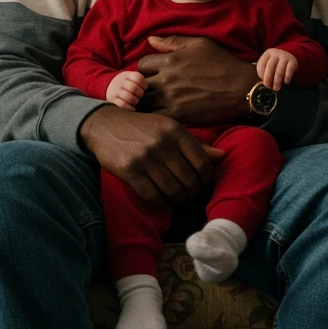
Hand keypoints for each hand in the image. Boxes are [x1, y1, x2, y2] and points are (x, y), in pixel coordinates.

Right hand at [79, 106, 223, 204]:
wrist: (105, 124)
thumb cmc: (143, 128)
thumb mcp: (170, 129)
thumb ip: (196, 144)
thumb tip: (222, 157)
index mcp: (176, 131)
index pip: (203, 163)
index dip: (208, 181)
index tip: (206, 188)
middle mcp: (163, 143)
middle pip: (190, 180)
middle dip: (195, 195)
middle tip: (193, 200)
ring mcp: (145, 157)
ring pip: (173, 191)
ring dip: (179, 202)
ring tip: (180, 203)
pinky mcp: (129, 170)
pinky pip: (152, 196)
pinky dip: (161, 204)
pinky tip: (163, 202)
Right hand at [106, 69, 146, 109]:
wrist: (106, 84)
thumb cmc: (123, 82)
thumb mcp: (129, 76)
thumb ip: (138, 79)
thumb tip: (151, 86)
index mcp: (127, 75)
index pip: (138, 77)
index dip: (144, 84)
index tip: (145, 88)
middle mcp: (121, 82)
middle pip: (134, 88)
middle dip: (140, 94)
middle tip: (140, 95)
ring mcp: (116, 90)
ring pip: (128, 97)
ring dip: (135, 101)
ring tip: (136, 101)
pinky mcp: (113, 99)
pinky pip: (122, 104)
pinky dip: (129, 108)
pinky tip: (133, 109)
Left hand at [137, 36, 260, 124]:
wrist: (242, 89)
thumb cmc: (223, 64)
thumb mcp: (199, 44)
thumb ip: (173, 42)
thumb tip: (151, 40)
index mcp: (170, 60)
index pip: (141, 65)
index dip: (145, 70)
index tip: (154, 75)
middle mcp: (167, 80)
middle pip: (138, 85)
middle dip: (141, 88)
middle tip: (150, 91)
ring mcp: (171, 99)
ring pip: (142, 104)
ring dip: (145, 103)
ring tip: (153, 104)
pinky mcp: (178, 116)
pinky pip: (154, 118)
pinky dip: (154, 117)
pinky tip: (162, 114)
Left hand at [257, 48, 297, 90]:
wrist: (289, 56)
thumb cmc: (276, 64)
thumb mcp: (268, 64)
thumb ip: (265, 72)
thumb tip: (267, 84)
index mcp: (267, 54)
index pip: (262, 64)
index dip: (261, 74)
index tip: (264, 82)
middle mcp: (276, 53)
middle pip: (270, 67)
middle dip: (268, 79)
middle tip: (269, 87)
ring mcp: (285, 56)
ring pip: (280, 70)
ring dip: (277, 81)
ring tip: (276, 88)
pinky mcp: (293, 61)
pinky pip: (289, 70)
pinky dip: (287, 77)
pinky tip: (286, 82)